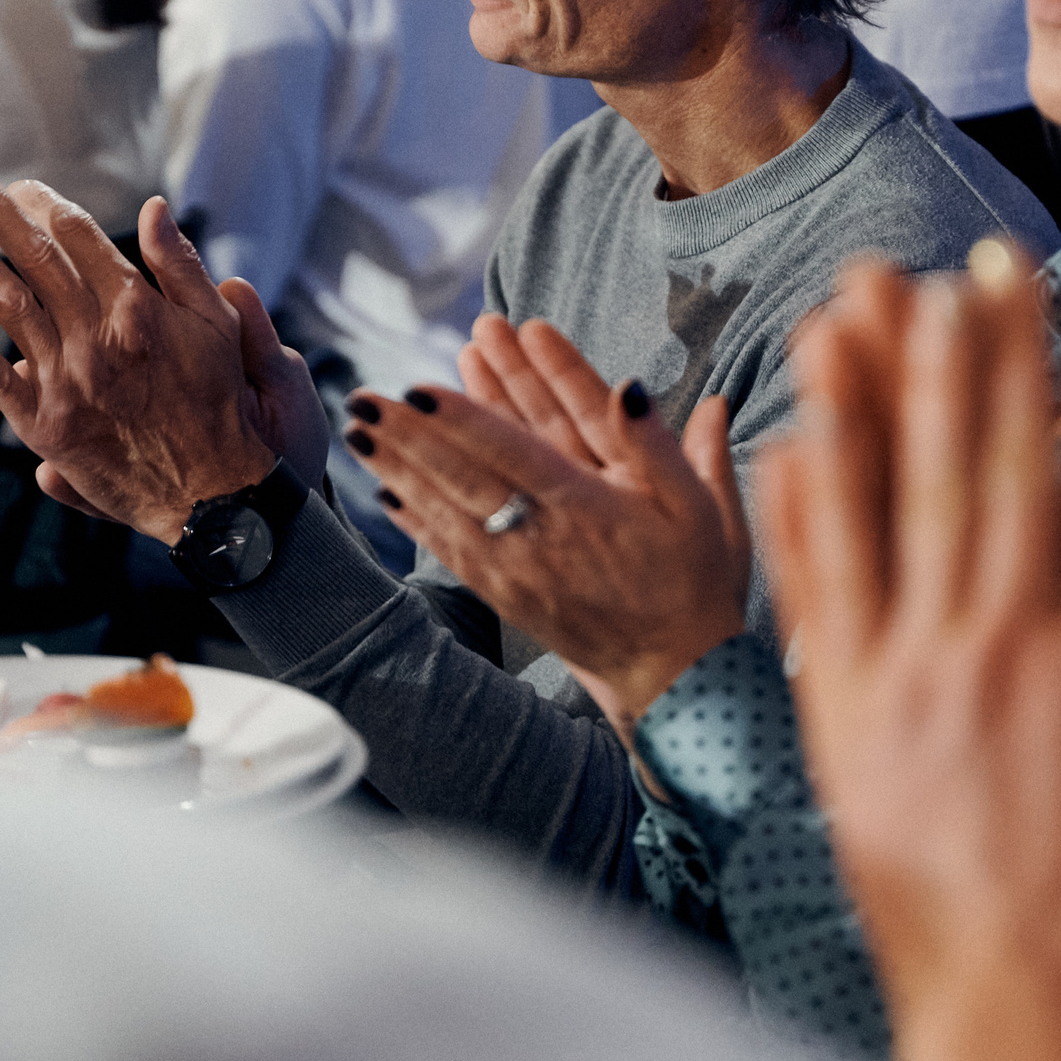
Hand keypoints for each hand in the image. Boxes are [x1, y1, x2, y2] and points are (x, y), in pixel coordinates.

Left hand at [0, 161, 329, 542]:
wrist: (211, 493)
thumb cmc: (221, 404)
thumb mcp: (219, 326)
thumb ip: (180, 265)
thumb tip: (152, 208)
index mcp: (138, 309)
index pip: (77, 236)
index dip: (44, 202)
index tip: (22, 184)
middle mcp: (95, 338)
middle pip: (31, 256)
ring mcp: (65, 381)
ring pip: (4, 302)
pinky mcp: (45, 425)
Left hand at [347, 314, 750, 734]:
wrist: (675, 673)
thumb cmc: (694, 583)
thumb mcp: (702, 510)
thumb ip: (662, 447)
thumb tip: (632, 388)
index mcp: (588, 510)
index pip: (514, 452)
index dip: (463, 418)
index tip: (418, 387)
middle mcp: (541, 540)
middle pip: (464, 477)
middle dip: (410, 436)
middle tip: (364, 399)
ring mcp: (516, 572)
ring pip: (447, 510)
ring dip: (400, 469)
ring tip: (359, 431)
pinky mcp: (505, 595)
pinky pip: (451, 552)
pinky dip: (416, 520)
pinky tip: (386, 492)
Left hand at [760, 248, 1060, 1060]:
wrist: (1019, 988)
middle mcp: (1010, 644)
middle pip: (996, 473)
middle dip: (985, 358)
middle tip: (976, 260)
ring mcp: (919, 671)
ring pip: (898, 508)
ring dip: (882, 398)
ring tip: (867, 303)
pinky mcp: (843, 705)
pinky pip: (819, 590)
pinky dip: (805, 509)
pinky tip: (792, 431)